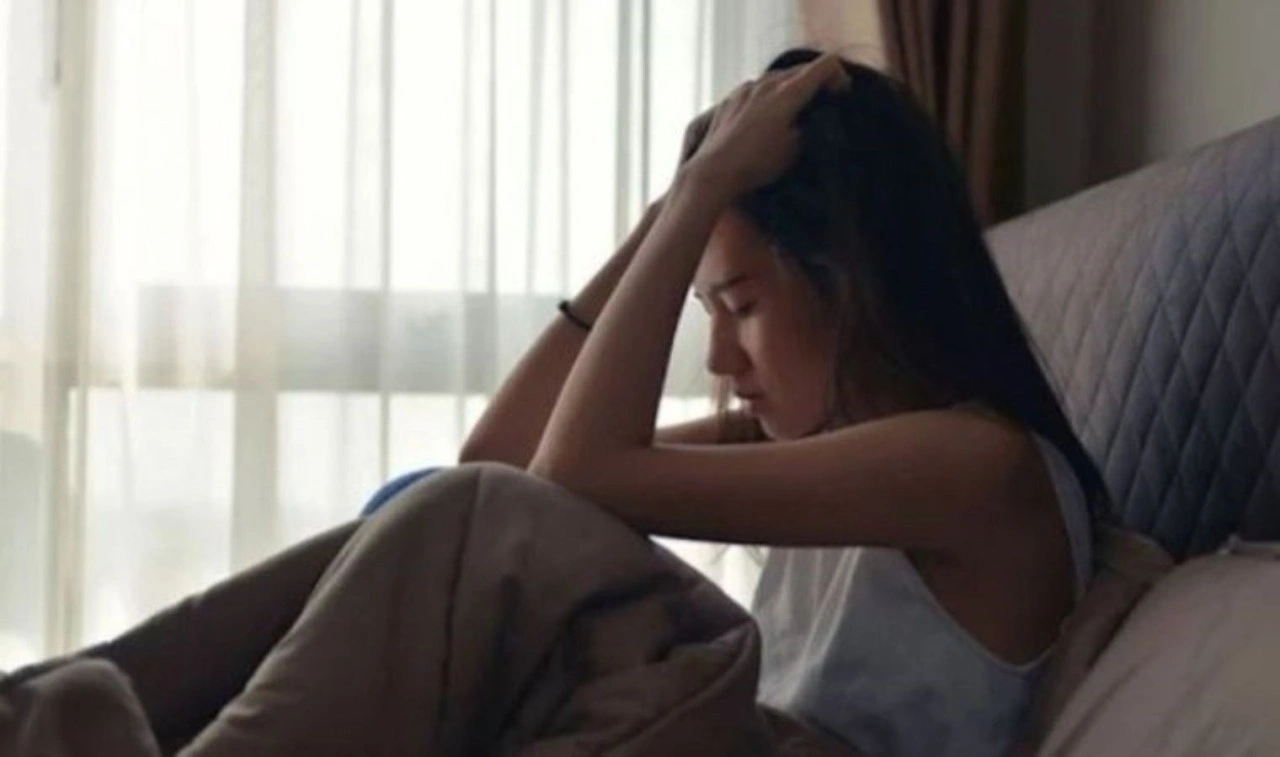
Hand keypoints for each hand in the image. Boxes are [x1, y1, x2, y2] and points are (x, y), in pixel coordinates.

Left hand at [681, 54, 848, 196]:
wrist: (715, 171)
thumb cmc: (757, 163)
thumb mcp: (795, 150)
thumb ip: (810, 127)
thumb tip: (815, 118)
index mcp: (788, 93)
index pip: (824, 66)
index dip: (838, 75)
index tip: (841, 93)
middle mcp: (766, 83)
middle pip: (801, 69)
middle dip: (817, 80)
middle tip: (824, 100)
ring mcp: (746, 88)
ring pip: (777, 77)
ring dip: (792, 87)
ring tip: (795, 108)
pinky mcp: (731, 98)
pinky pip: (756, 87)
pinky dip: (770, 94)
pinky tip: (767, 113)